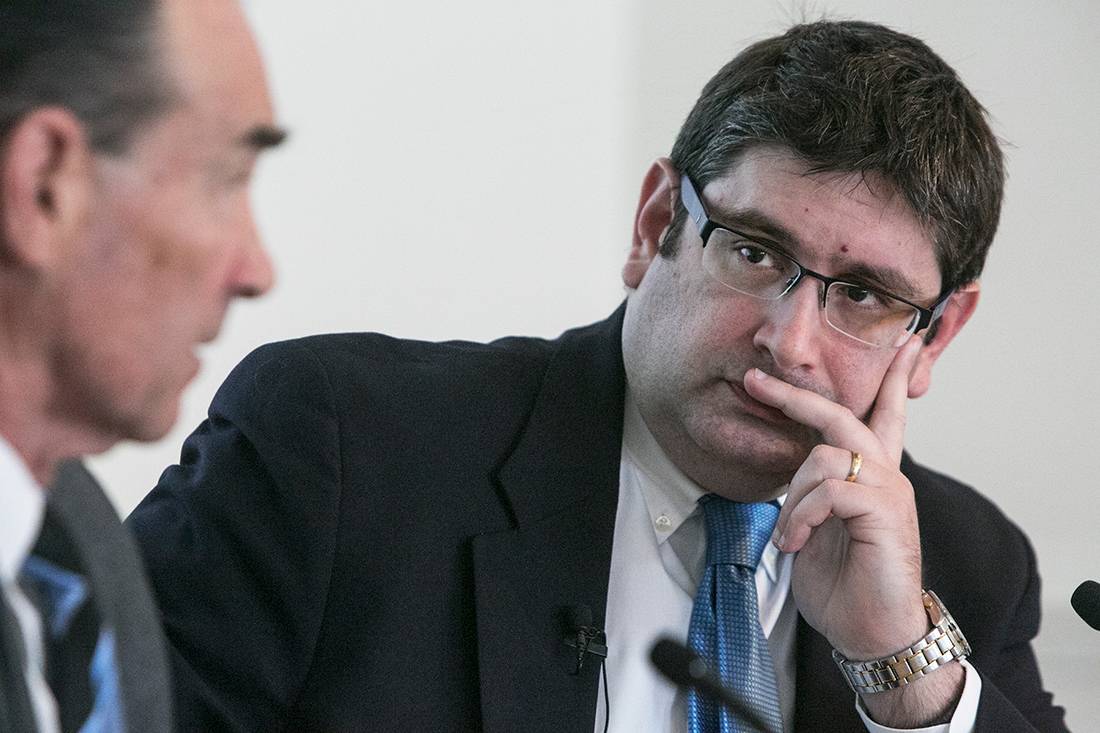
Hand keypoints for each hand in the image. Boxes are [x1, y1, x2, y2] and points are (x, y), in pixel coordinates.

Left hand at [742, 335, 963, 724]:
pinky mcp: (886, 512)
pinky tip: (797, 543)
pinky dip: (803, 516)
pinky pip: (830, 491)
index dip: (891, 378)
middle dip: (798, 396)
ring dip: (793, 498)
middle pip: (843, 418)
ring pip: (824, 458)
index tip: (903, 343)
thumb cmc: (845, 585)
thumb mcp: (817, 530)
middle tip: (756, 381)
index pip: (885, 415)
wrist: (872, 633)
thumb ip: (811, 495)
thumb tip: (789, 476)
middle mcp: (885, 476)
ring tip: (789, 536)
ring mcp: (889, 492)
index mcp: (872, 477)